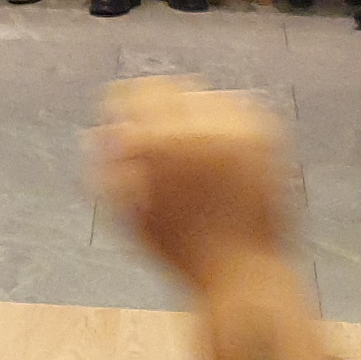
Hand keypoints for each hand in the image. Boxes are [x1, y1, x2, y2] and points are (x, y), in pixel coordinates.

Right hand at [91, 78, 294, 290]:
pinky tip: (217, 147)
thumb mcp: (130, 215)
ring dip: (190, 112)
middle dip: (156, 105)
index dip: (121, 103)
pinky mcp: (266, 136)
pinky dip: (224, 121)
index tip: (122, 117)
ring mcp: (238, 130)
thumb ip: (106, 171)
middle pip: (169, 87)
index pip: (132, 94)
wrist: (244, 272)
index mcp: (159, 145)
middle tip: (155, 131)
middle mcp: (199, 129)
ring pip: (203, 94)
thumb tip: (94, 134)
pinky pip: (238, 108)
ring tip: (189, 147)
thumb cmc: (181, 253)